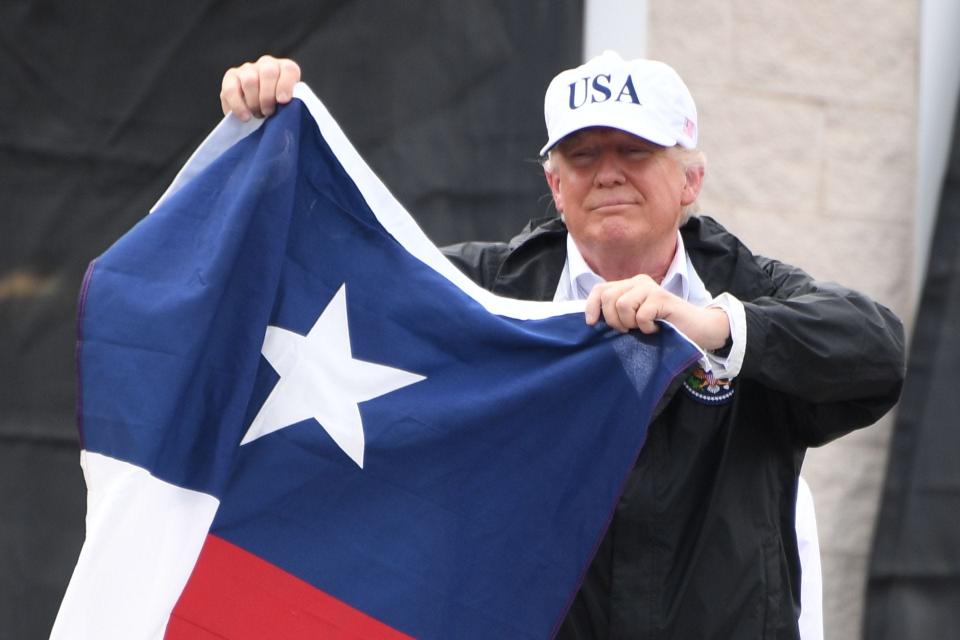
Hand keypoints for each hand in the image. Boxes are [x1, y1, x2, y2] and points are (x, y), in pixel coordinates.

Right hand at [220, 55, 301, 120]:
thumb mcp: (290, 108)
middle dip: (268, 97)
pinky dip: (238, 106)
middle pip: (268, 72)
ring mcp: (248, 69)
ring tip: (258, 114)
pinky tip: (245, 117)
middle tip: (269, 112)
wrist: (259, 118)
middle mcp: (267, 64)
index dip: (286, 85)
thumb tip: (289, 107)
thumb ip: (293, 105)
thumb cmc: (278, 113)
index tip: (283, 101)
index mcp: (286, 69)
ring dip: (254, 102)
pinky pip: (231, 89)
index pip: (289, 69)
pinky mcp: (231, 77)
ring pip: (250, 80)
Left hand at [585, 275, 729, 350]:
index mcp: (629, 285)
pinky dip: (646, 327)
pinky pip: (640, 315)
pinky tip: (656, 328)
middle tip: (628, 329)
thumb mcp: (634, 319)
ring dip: (630, 323)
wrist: (696, 329)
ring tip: (643, 328)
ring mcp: (651, 288)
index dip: (591, 306)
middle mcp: (638, 282)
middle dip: (613, 320)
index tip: (592, 324)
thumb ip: (616, 314)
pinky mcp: (662, 298)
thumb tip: (591, 321)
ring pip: (622, 305)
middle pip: (608, 298)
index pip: (600, 289)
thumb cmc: (663, 326)